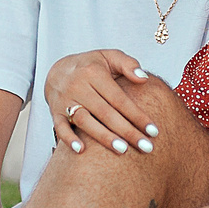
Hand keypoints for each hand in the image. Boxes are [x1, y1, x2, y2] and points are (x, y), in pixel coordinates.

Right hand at [45, 49, 159, 155]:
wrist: (57, 70)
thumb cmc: (91, 66)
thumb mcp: (109, 56)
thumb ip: (128, 64)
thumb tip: (144, 78)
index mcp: (94, 73)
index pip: (120, 99)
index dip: (137, 115)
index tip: (153, 131)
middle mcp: (78, 86)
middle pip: (106, 113)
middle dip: (127, 131)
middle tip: (146, 147)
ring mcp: (65, 101)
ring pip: (85, 121)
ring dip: (104, 137)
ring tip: (123, 150)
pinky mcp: (54, 112)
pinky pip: (60, 127)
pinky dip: (69, 139)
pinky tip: (81, 150)